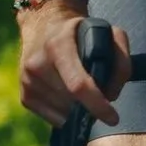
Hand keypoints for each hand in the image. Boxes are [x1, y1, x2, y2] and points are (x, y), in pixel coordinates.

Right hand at [17, 6, 128, 126]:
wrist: (44, 27)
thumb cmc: (81, 33)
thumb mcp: (107, 32)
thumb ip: (120, 59)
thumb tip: (111, 95)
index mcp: (58, 45)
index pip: (78, 84)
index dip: (97, 104)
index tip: (113, 117)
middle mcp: (37, 64)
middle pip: (73, 102)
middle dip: (91, 104)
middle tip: (98, 92)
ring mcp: (27, 81)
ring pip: (64, 113)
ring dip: (79, 109)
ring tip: (81, 90)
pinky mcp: (24, 96)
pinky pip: (54, 119)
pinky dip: (67, 114)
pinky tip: (69, 96)